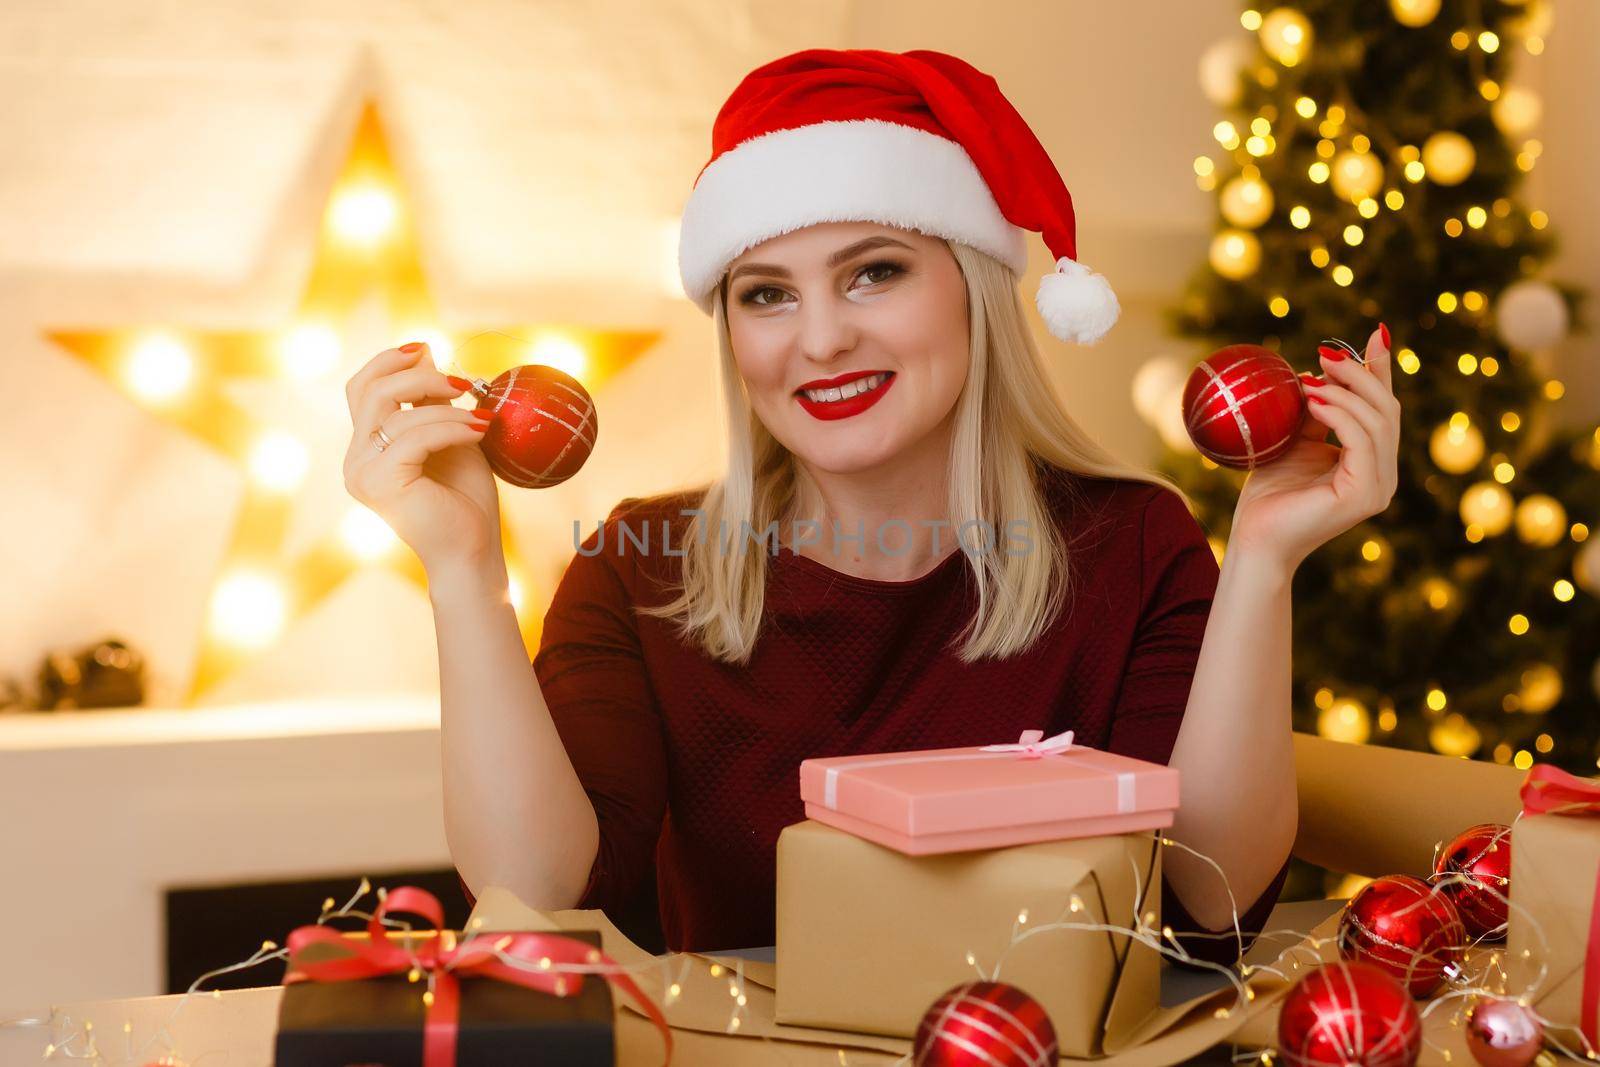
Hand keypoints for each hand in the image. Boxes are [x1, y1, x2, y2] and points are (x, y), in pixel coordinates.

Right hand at [342, 342, 503, 577]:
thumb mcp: (450, 436)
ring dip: (448, 409)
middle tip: (462, 382)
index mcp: (367, 448)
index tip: (426, 348)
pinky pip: (415, 436)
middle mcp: (356, 460)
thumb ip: (430, 402)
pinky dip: (452, 428)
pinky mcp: (380, 483)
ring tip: (483, 420)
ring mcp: (362, 473)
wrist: (473, 550)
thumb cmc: (466, 499)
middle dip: (419, 377)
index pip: (361, 389)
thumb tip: (422, 353)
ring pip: (397, 414)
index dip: (388, 361)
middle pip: (371, 391)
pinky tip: (480, 433)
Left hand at [1228, 325, 1400, 573]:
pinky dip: (1339, 414)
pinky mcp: (1365, 494)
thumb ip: (1315, 413)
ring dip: (1344, 392)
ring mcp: (1380, 486)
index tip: (1373, 334)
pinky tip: (1312, 401)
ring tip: (1309, 381)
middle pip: (1387, 409)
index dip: (1381, 370)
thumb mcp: (1294, 440)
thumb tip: (1319, 371)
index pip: (1383, 408)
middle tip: (1324, 354)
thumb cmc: (1270, 494)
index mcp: (1371, 461)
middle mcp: (1383, 474)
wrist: (1255, 539)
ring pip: (1378, 421)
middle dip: (1359, 374)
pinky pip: (1362, 440)